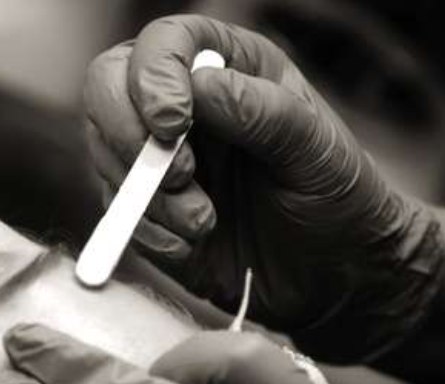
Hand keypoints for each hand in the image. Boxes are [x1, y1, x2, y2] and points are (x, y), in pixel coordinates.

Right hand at [83, 14, 444, 361]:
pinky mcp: (144, 211)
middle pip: (106, 86)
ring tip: (206, 222)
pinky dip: (150, 234)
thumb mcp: (316, 151)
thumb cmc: (338, 201)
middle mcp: (182, 105)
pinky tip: (194, 245)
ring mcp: (156, 158)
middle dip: (128, 136)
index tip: (173, 124)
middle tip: (179, 177)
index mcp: (228, 68)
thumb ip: (263, 112)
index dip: (153, 76)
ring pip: (105, 154)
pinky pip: (117, 214)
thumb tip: (200, 85)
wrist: (334, 278)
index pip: (161, 43)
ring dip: (149, 198)